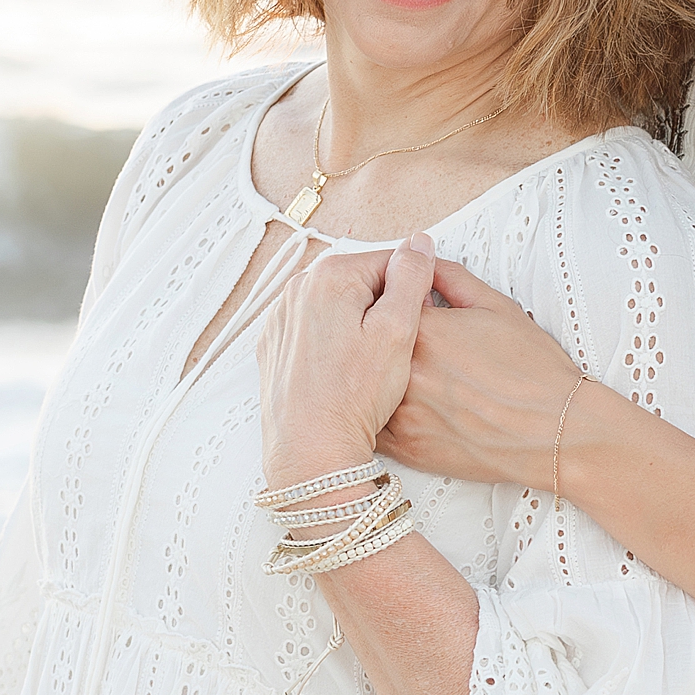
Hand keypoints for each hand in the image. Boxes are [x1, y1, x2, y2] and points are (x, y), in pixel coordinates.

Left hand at [258, 235, 437, 487]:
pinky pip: (316, 331)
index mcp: (329, 276)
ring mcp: (281, 318)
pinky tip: (344, 374)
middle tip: (393, 351)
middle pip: (361, 284)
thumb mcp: (398, 330)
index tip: (419, 326)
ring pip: (339, 308)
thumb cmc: (352, 396)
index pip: (390, 263)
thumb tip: (419, 244)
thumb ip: (411, 278)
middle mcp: (297, 289)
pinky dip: (334, 345)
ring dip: (359, 327)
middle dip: (383, 310)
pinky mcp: (275, 346)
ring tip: (368, 367)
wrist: (310, 450)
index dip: (414, 294)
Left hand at [382, 258, 581, 488]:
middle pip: (374, 341)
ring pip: (370, 383)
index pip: (387, 299)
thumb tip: (424, 262)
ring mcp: (399, 411)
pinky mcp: (404, 445)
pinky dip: (384, 410)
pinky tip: (414, 404)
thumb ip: (452, 278)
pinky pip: (377, 422)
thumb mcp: (496, 307)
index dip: (402, 302)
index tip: (419, 309)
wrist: (553, 433)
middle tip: (428, 347)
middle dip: (390, 337)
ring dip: (381, 374)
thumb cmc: (533, 373)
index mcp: (421, 329)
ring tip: (426, 378)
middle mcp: (402, 370)